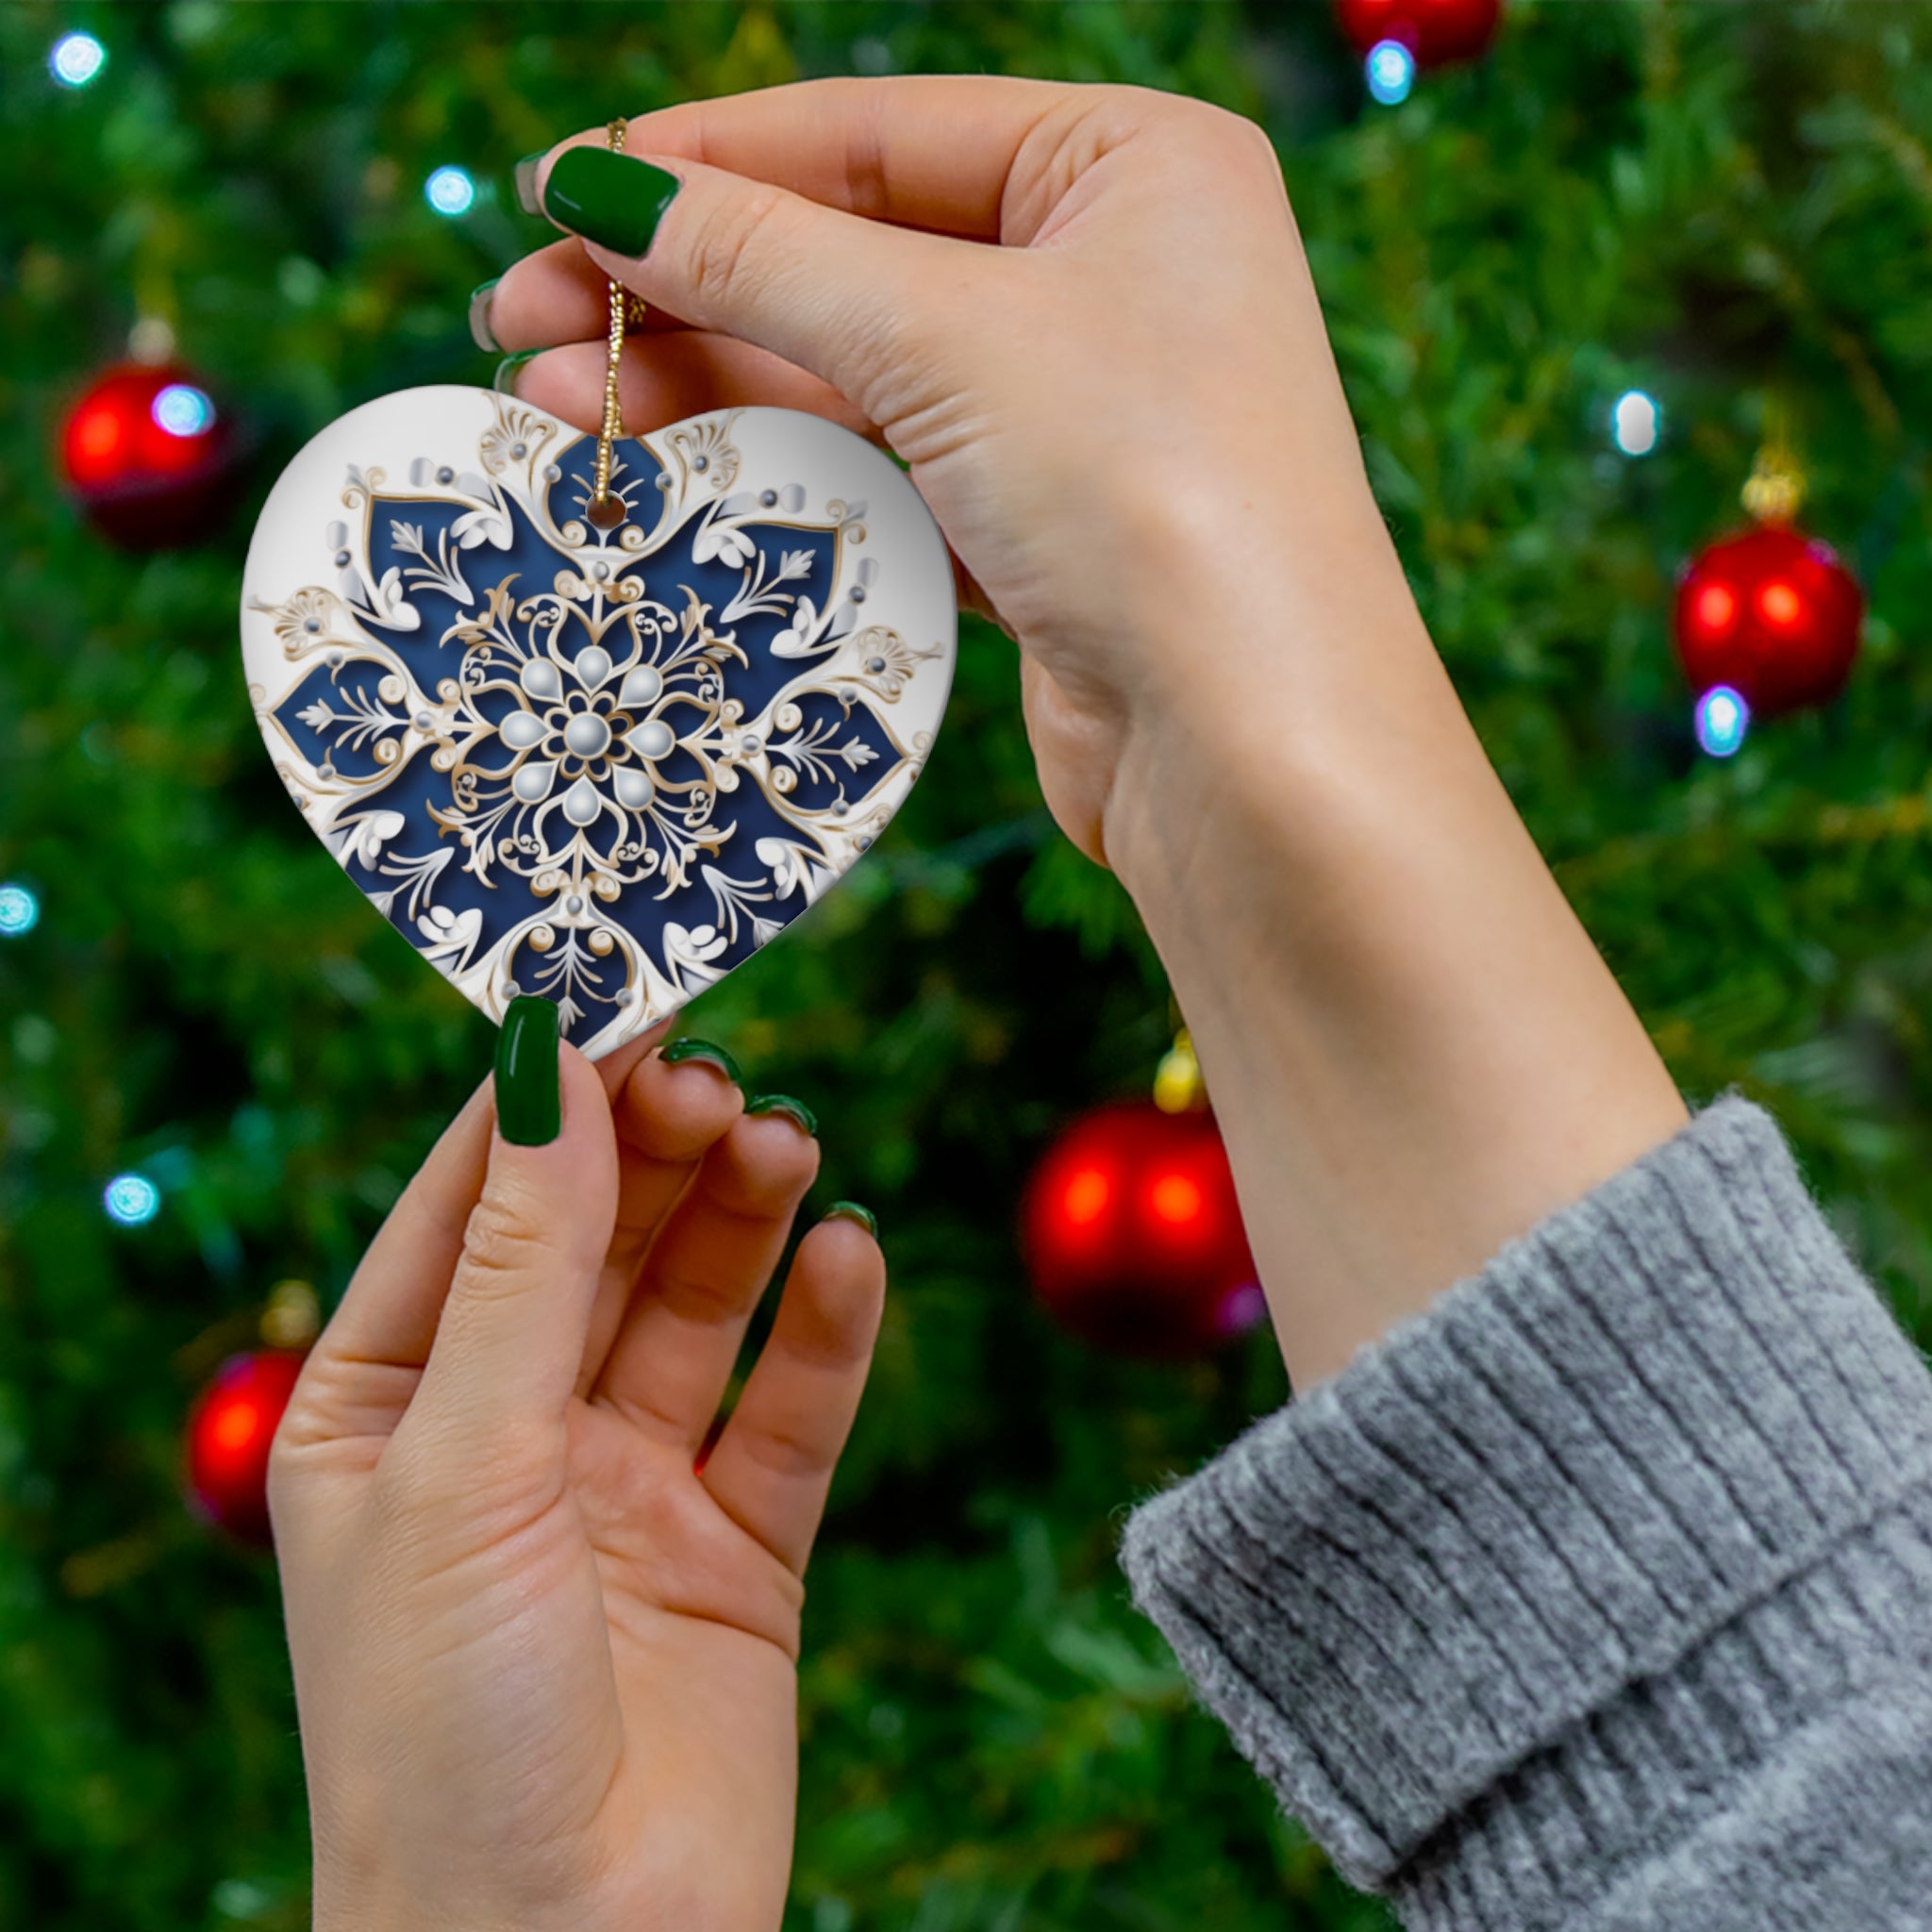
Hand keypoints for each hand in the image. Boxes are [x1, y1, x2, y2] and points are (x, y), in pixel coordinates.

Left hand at [270, 1030, 882, 1931]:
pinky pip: (790, 1412)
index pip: (469, 1206)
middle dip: (654, 1153)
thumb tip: (549, 1062)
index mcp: (386, 1409)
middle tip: (719, 1077)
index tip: (622, 993)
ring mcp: (626, 1490)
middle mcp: (507, 1435)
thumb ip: (523, 1263)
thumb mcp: (463, 1463)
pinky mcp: (738, 1550)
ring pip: (696, 1308)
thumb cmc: (443, 1728)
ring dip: (742, 1219)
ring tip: (787, 1145)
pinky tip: (849, 1257)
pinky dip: (825, 1330)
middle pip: (596, 1241)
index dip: (544, 1098)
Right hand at [485, 77, 1684, 1386]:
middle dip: (682, 288)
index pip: (875, 132)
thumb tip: (596, 191)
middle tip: (520, 320)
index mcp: (1131, 166)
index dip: (704, 161)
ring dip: (708, 384)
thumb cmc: (1148, 493)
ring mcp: (1079, 410)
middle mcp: (1114, 274)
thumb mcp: (942, 336)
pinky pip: (884, 467)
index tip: (556, 193)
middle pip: (851, 253)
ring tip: (556, 404)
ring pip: (855, 371)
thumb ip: (762, 256)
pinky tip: (666, 470)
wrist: (1253, 748)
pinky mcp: (1043, 529)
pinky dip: (780, 467)